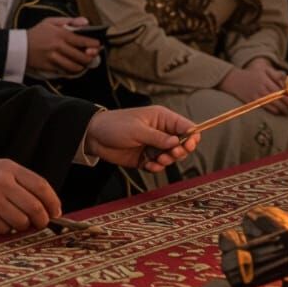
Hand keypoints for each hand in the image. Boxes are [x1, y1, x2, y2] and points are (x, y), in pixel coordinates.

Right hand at [0, 158, 59, 233]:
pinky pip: (3, 229)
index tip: (57, 212)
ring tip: (15, 220)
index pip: (41, 186)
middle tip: (41, 223)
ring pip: (21, 221)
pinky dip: (5, 229)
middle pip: (35, 207)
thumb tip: (45, 204)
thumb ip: (20, 182)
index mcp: (9, 168)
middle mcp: (2, 182)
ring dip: (22, 226)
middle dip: (42, 219)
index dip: (53, 201)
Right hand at [26, 16, 101, 76]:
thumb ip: (70, 21)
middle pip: (81, 56)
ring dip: (82, 66)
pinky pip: (65, 72)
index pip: (81, 41)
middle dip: (90, 58)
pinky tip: (75, 68)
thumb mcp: (51, 22)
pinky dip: (72, 71)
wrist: (19, 46)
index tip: (98, 45)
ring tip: (85, 63)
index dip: (93, 44)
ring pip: (74, 66)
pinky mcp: (49, 67)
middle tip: (94, 56)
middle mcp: (57, 46)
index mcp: (60, 34)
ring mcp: (53, 58)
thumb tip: (86, 22)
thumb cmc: (37, 33)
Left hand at [83, 106, 200, 173]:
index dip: (192, 136)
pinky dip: (156, 167)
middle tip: (170, 153)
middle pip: (183, 144)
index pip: (186, 126)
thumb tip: (178, 141)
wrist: (95, 137)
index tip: (188, 145)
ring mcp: (154, 145)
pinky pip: (159, 165)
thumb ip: (159, 137)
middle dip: (179, 151)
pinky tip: (147, 164)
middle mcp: (161, 132)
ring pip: (172, 157)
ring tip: (156, 159)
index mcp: (162, 118)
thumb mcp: (138, 130)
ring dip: (167, 160)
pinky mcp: (147, 157)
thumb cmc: (115, 126)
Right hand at [220, 61, 287, 113]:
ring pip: (274, 104)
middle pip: (280, 98)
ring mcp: (256, 95)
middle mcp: (261, 87)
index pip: (282, 89)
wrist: (233, 80)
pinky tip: (278, 111)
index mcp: (266, 79)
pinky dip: (274, 110)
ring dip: (283, 109)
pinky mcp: (252, 101)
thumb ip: (276, 75)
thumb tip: (287, 84)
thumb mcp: (263, 71)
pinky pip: (266, 107)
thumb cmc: (251, 75)